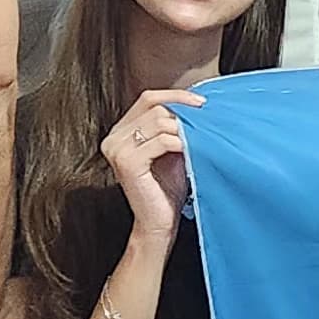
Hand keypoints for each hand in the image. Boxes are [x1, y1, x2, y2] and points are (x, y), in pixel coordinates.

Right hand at [98, 87, 199, 237]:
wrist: (158, 222)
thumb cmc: (166, 189)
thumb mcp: (171, 150)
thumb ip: (174, 127)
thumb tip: (197, 104)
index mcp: (121, 131)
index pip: (148, 98)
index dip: (176, 96)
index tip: (201, 103)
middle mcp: (113, 138)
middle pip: (154, 107)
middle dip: (183, 114)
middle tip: (204, 125)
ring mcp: (117, 149)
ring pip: (158, 120)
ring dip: (184, 128)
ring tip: (198, 140)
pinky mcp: (128, 162)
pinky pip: (161, 141)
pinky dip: (181, 143)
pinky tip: (191, 151)